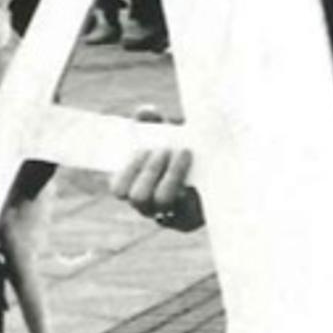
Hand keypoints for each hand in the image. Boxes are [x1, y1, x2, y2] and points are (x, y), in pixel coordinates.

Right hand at [112, 107, 200, 228]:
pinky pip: (185, 212)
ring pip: (161, 201)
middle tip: (164, 150)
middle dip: (149, 171)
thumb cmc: (181, 151)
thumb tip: (146, 112)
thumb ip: (154, 122)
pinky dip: (190, 190)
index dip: (127, 171)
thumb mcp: (167, 134)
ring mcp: (166, 215)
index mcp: (133, 186)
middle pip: (138, 197)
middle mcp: (146, 205)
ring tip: (183, 153)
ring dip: (170, 175)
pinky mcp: (188, 220)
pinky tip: (197, 172)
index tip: (143, 149)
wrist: (214, 170)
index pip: (118, 189)